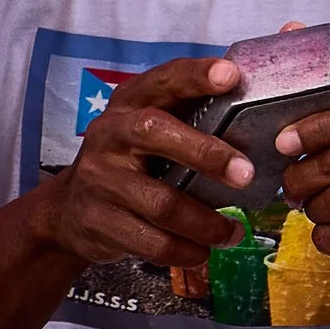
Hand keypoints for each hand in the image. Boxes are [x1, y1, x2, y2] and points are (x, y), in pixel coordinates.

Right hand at [33, 55, 257, 274]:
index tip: (231, 76)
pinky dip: (184, 251)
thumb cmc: (127, 164)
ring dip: (205, 223)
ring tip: (232, 233)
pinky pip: (151, 241)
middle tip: (245, 176)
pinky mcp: (99, 220)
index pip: (163, 80)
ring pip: (161, 202)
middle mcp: (110, 134)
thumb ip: (187, 121)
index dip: (195, 76)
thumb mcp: (147, 132)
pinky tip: (202, 252)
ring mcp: (100, 178)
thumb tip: (259, 124)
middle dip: (206, 154)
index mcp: (129, 103)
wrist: (70, 210)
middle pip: (155, 133)